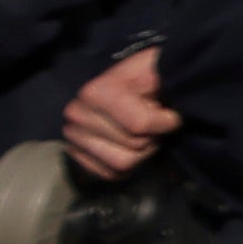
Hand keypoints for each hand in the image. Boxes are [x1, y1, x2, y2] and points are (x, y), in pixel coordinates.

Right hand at [61, 52, 182, 179]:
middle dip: (154, 136)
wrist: (135, 83)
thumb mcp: (160, 69)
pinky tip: (132, 145)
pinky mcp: (77, 154)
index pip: (140, 125)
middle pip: (134, 146)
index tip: (169, 110)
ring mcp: (73, 136)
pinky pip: (110, 174)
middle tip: (153, 120)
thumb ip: (162, 82)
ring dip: (143, 152)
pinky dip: (130, 165)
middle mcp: (75, 115)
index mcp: (94, 92)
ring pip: (122, 164)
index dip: (167, 121)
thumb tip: (169, 109)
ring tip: (143, 131)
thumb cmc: (151, 75)